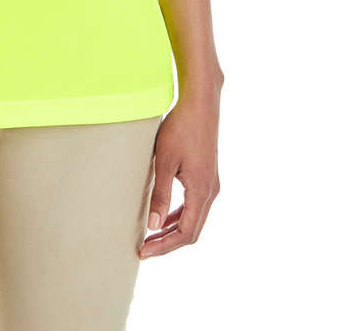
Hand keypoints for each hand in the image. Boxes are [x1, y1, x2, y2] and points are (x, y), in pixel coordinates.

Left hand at [139, 80, 221, 258]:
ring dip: (173, 230)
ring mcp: (211, 183)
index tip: (143, 252)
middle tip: (145, 249)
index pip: (186, 233)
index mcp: (202, 191)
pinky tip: (164, 214)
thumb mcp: (165, 161)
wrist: (200, 104)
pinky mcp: (207, 175)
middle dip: (168, 242)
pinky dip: (179, 215)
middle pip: (192, 231)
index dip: (164, 246)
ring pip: (194, 218)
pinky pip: (195, 205)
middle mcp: (211, 191)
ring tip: (151, 236)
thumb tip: (153, 226)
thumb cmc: (181, 128)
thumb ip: (160, 194)